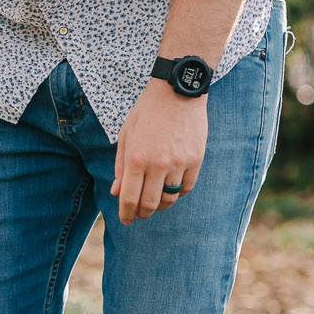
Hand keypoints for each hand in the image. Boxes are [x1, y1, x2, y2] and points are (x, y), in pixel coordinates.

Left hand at [112, 80, 206, 224]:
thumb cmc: (146, 113)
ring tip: (154, 202)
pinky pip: (187, 187)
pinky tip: (171, 189)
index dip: (126, 214)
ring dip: (160, 205)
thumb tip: (117, 193)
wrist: (176, 93)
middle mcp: (157, 164)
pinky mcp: (196, 160)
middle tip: (140, 214)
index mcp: (136, 159)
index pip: (129, 198)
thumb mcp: (126, 137)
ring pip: (170, 198)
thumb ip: (121, 167)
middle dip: (143, 214)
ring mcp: (179, 163)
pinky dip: (178, 193)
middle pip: (150, 204)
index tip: (126, 220)